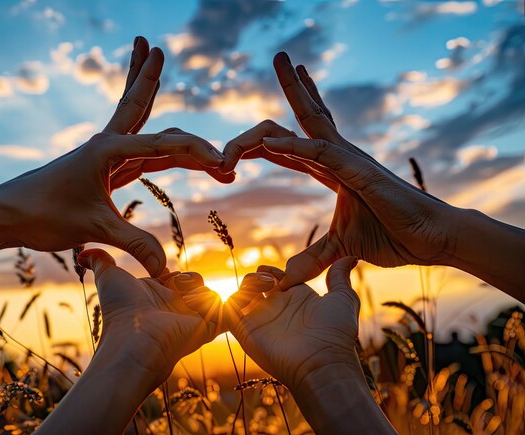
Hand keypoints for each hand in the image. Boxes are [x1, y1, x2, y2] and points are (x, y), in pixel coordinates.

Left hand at [0, 37, 231, 275]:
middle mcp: (108, 144)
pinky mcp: (105, 169)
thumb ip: (133, 243)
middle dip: (150, 77)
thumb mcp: (94, 228)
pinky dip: (153, 136)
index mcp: (109, 149)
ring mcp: (107, 155)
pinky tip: (159, 132)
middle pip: (138, 104)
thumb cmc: (44, 215)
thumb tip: (164, 268)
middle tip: (157, 47)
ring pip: (138, 119)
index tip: (224, 166)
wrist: (9, 215)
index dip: (198, 154)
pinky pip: (137, 146)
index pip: (165, 144)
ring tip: (154, 59)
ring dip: (149, 92)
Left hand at [78, 248, 221, 384]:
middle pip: (196, 285)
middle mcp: (176, 309)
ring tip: (185, 297)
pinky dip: (219, 304)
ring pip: (211, 295)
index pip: (177, 279)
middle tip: (177, 285)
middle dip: (189, 279)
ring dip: (201, 290)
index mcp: (157, 297)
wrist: (134, 339)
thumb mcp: (109, 277)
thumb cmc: (120, 311)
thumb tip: (83, 253)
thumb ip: (100, 262)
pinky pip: (226, 312)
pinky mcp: (207, 329)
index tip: (163, 276)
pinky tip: (197, 305)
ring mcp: (192, 320)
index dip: (174, 274)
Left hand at [220, 52, 458, 288]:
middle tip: (279, 54)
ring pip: (314, 120)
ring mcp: (350, 159)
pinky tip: (273, 139)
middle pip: (307, 115)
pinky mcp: (361, 172)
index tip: (241, 138)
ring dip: (295, 91)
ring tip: (283, 59)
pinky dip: (298, 145)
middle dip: (293, 85)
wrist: (430, 241)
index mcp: (332, 169)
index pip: (293, 145)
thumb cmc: (392, 236)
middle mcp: (339, 156)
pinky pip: (325, 153)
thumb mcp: (341, 248)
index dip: (266, 139)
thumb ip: (314, 258)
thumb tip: (286, 279)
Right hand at [225, 257, 359, 390]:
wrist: (321, 361)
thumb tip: (350, 258)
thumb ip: (339, 277)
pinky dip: (234, 298)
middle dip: (257, 276)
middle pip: (255, 286)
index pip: (275, 279)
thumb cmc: (335, 333)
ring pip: (241, 295)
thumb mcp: (343, 298)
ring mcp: (260, 321)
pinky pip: (229, 310)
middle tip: (269, 279)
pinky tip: (253, 296)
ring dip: (247, 284)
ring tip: (265, 286)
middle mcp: (276, 310)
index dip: (272, 271)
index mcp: (295, 300)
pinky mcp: (245, 331)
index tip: (277, 271)